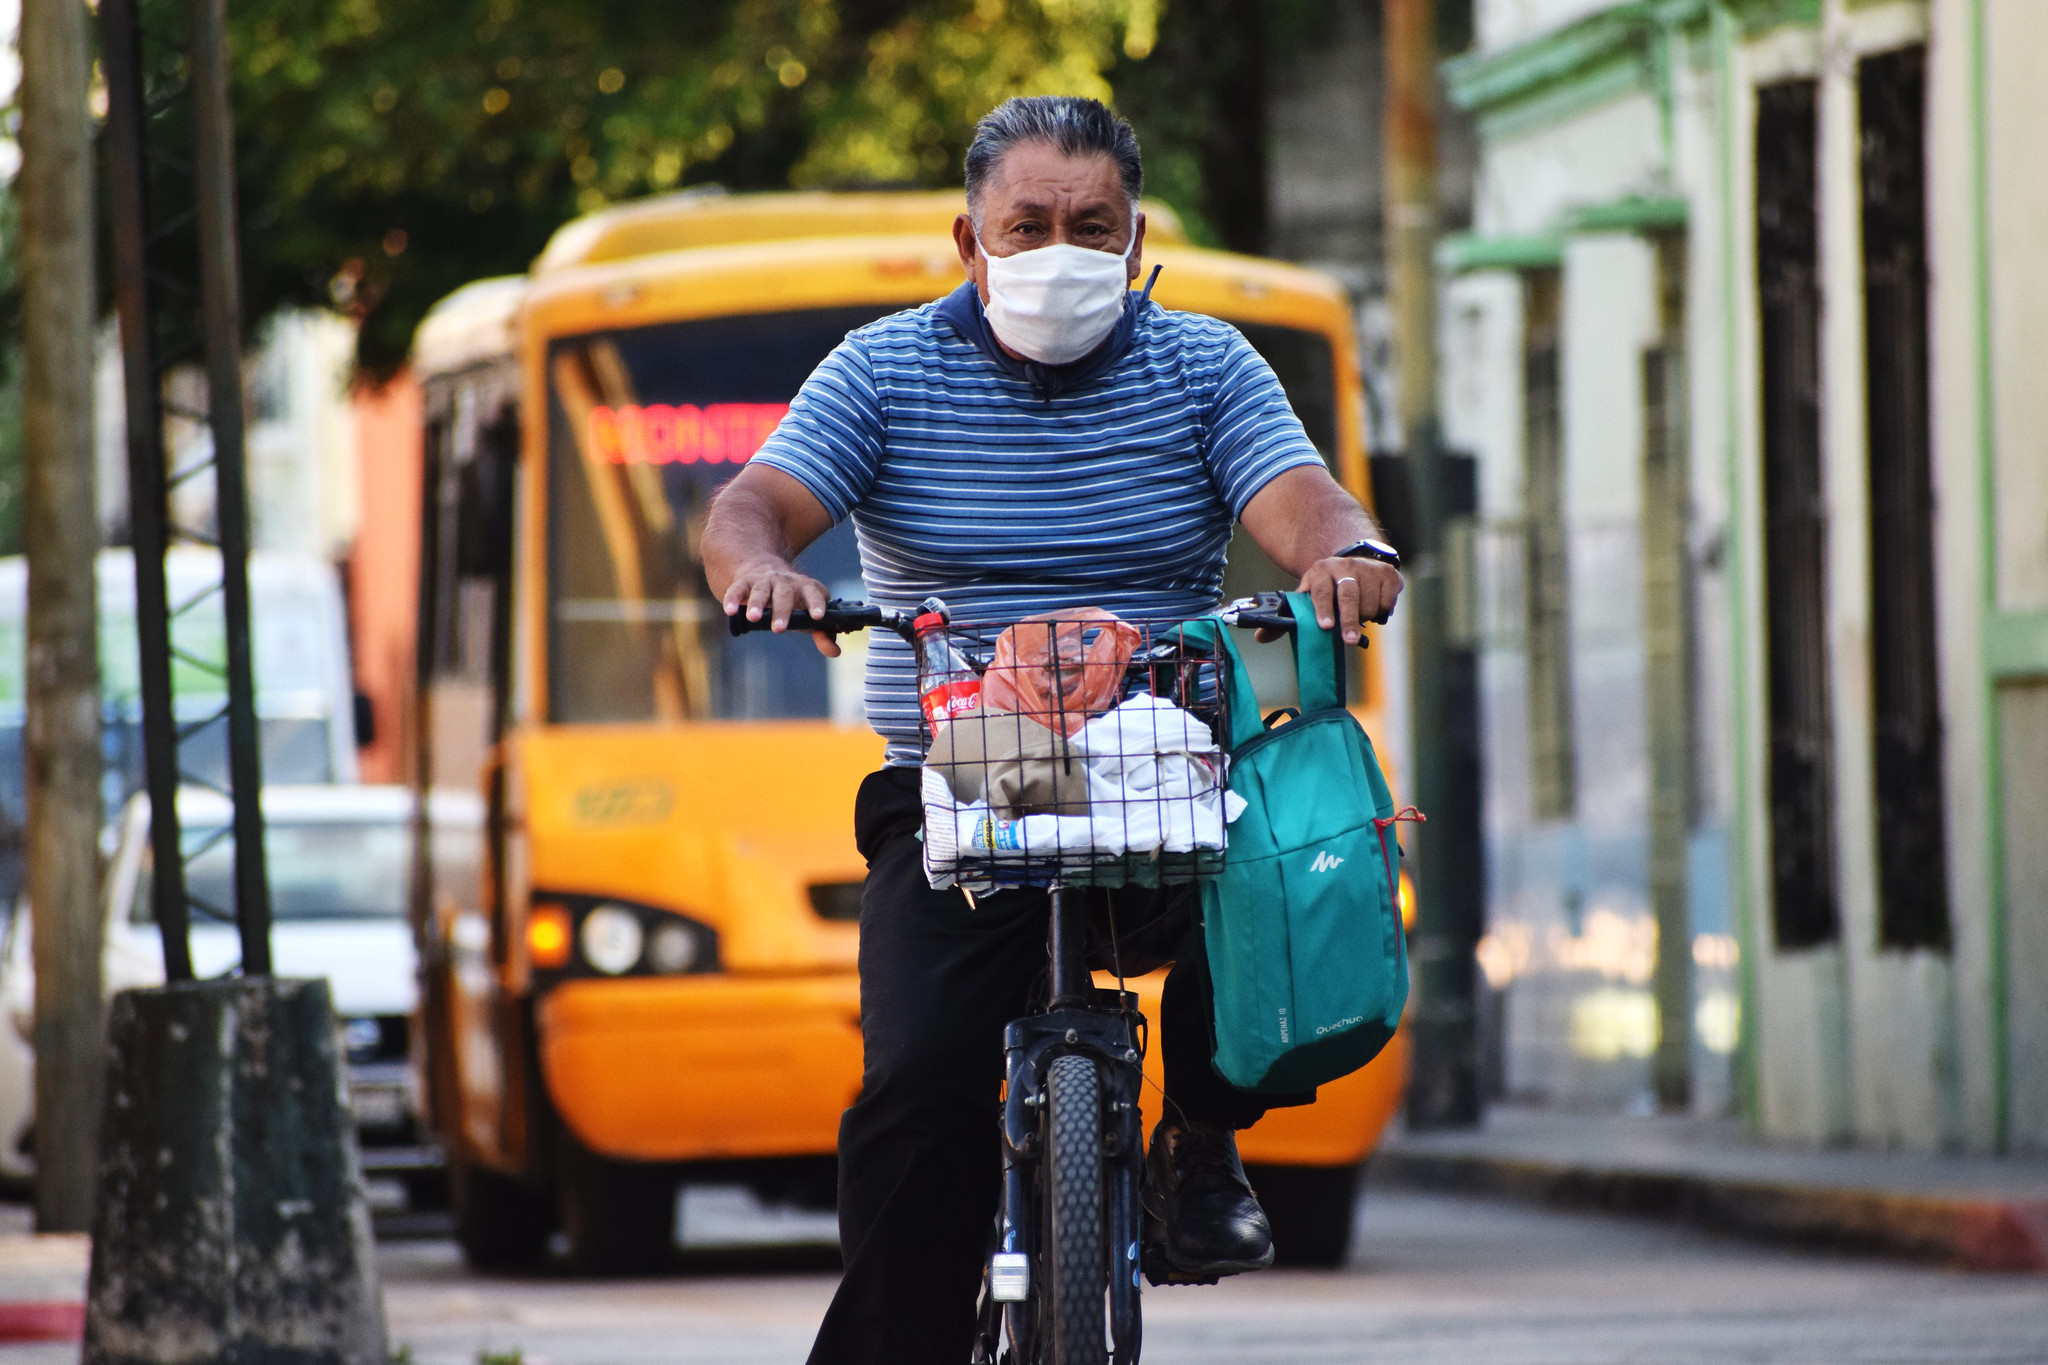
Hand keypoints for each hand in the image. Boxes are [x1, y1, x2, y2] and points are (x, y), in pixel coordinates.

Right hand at [720, 560, 840, 656]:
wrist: (764, 569)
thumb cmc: (793, 601)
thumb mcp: (808, 614)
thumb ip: (823, 633)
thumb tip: (835, 651)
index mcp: (805, 588)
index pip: (814, 593)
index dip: (816, 604)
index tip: (818, 617)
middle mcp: (785, 582)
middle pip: (785, 594)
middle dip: (782, 611)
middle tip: (779, 629)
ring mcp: (764, 581)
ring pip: (761, 590)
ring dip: (757, 604)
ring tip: (753, 618)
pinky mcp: (744, 582)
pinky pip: (738, 589)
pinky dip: (733, 599)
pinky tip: (730, 611)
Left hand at [1256, 558, 1402, 644]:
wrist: (1356, 560)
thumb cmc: (1327, 587)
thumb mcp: (1307, 595)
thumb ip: (1288, 617)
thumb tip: (1261, 637)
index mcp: (1320, 572)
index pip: (1320, 591)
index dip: (1323, 609)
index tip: (1326, 626)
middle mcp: (1344, 567)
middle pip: (1348, 596)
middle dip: (1349, 620)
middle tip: (1349, 640)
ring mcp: (1368, 568)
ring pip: (1369, 602)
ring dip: (1366, 617)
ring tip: (1359, 616)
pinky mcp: (1389, 573)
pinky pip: (1388, 601)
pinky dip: (1382, 610)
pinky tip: (1374, 606)